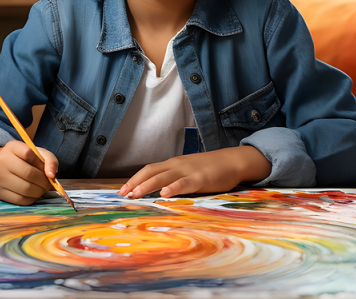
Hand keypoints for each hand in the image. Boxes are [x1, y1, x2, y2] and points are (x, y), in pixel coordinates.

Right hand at [0, 141, 58, 204]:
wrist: (1, 169)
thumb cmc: (24, 161)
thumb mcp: (38, 154)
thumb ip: (50, 160)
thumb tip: (51, 175)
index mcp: (12, 147)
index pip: (28, 153)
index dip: (41, 163)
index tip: (45, 168)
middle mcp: (1, 161)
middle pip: (29, 173)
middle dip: (44, 181)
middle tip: (48, 184)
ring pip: (25, 189)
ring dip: (39, 191)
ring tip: (42, 189)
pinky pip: (20, 200)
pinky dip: (31, 199)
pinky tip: (33, 194)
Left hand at [118, 146, 271, 198]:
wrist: (233, 161)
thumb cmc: (211, 169)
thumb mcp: (189, 171)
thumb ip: (175, 178)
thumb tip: (158, 190)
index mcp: (173, 164)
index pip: (149, 169)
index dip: (135, 179)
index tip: (122, 190)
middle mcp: (177, 165)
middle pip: (151, 172)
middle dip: (135, 182)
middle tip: (122, 194)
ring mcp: (188, 171)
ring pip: (164, 177)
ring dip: (148, 185)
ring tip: (135, 194)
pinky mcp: (201, 178)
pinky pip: (184, 183)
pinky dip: (173, 188)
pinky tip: (164, 194)